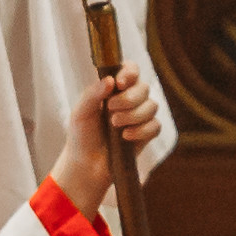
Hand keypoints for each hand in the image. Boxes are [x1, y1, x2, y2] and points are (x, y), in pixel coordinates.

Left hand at [49, 65, 158, 212]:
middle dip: (129, 99)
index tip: (120, 83)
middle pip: (144, 88)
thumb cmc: (81, 136)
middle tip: (110, 110)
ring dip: (134, 115)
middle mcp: (130, 99)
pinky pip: (155, 126)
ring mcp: (140, 116)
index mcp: (114, 89)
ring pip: (152, 106)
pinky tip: (126, 137)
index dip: (130, 72)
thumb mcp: (81, 113)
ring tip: (115, 126)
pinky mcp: (147, 134)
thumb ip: (93, 94)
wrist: (86, 165)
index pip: (130, 70)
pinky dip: (141, 131)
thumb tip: (110, 80)